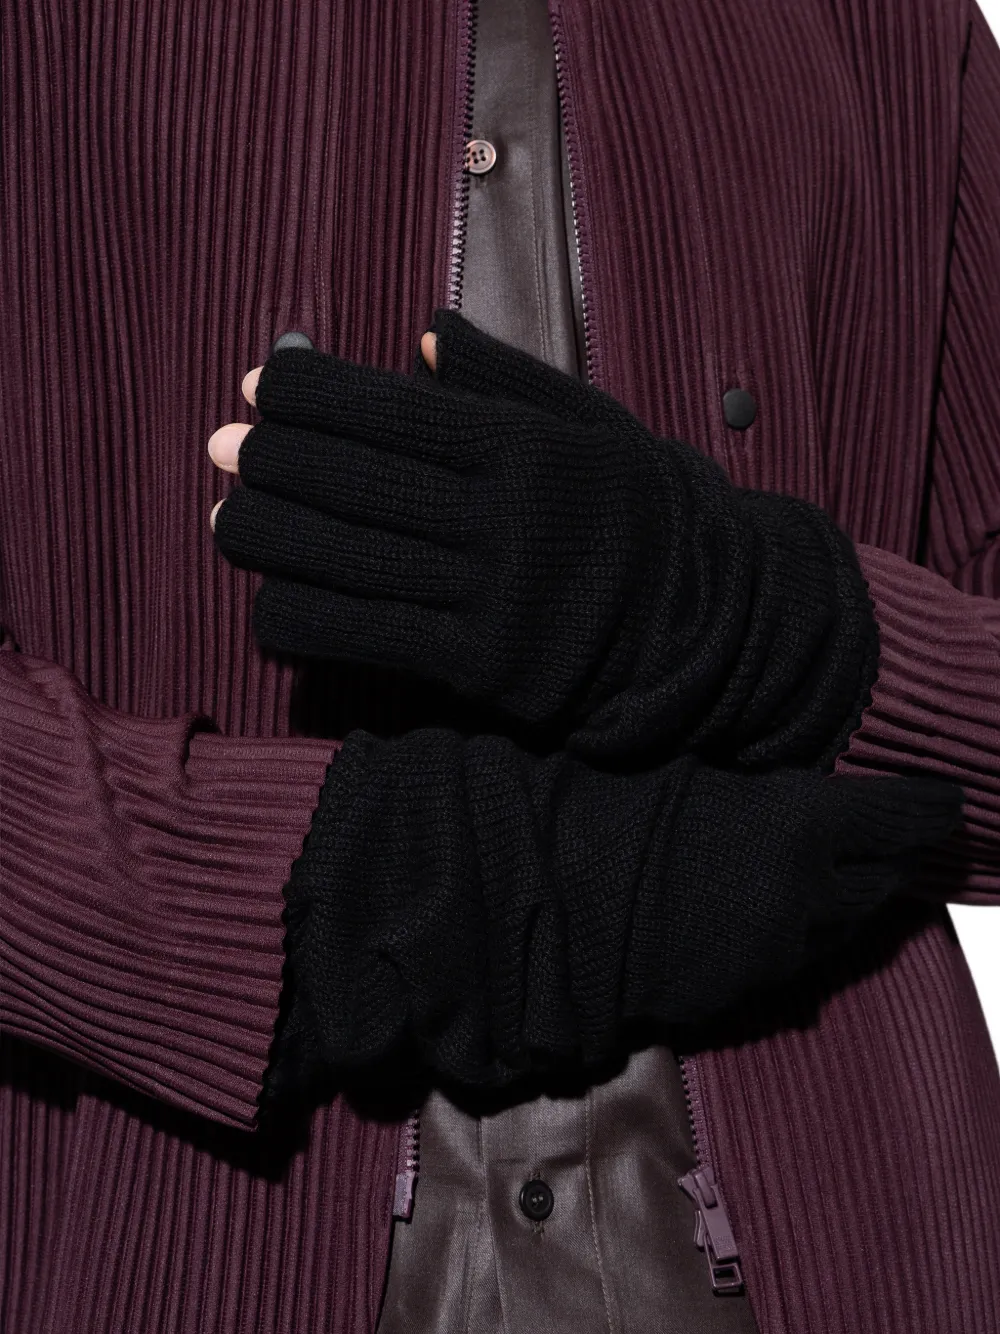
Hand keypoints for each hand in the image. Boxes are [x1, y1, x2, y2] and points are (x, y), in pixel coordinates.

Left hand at [209, 311, 877, 767]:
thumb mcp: (595, 427)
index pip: (387, 409)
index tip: (260, 386)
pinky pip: (364, 639)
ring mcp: (490, 598)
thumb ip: (507, 378)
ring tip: (227, 521)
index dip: (307, 394)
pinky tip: (271, 601)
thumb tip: (422, 330)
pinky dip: (300, 618)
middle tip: (221, 450)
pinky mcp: (481, 667)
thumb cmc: (642, 517)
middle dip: (269, 461)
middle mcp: (502, 519)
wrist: (709, 627)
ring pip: (341, 562)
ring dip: (265, 539)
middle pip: (350, 482)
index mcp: (525, 448)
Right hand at [260, 721, 962, 1091]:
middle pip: (888, 882)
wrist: (509, 924)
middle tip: (910, 827)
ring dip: (859, 895)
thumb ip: (737, 763)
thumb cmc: (575, 818)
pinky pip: (798, 961)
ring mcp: (767, 957)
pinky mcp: (729, 993)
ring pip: (846, 928)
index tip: (946, 796)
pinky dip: (811, 930)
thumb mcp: (661, 763)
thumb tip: (778, 739)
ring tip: (862, 864)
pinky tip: (795, 908)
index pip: (900, 819)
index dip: (930, 807)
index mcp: (793, 832)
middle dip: (901, 854)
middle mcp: (800, 903)